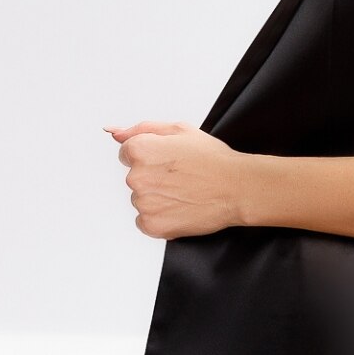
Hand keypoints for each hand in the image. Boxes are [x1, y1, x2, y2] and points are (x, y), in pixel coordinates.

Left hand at [104, 120, 243, 238]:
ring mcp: (143, 203)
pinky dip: (160, 218)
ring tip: (185, 193)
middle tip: (182, 177)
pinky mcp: (151, 225)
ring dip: (158, 199)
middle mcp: (136, 177)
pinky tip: (180, 208)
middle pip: (134, 178)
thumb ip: (141, 129)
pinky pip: (145, 222)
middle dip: (154, 178)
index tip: (170, 162)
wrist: (238, 188)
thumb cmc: (213, 159)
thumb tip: (115, 133)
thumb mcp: (180, 130)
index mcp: (140, 150)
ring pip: (141, 200)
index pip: (127, 154)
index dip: (151, 157)